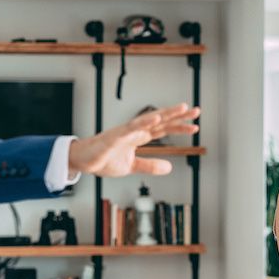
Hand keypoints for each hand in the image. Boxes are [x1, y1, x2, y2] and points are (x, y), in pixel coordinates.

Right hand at [68, 103, 200, 176]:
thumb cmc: (104, 159)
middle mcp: (134, 131)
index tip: (195, 124)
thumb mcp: (132, 166)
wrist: (83, 161)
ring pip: (145, 121)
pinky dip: (139, 125)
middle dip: (176, 115)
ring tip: (176, 110)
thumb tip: (170, 167)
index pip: (163, 129)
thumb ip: (150, 165)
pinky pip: (127, 131)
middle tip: (195, 110)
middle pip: (159, 121)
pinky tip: (152, 120)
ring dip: (161, 115)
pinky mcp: (113, 138)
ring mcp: (124, 133)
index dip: (179, 126)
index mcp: (139, 136)